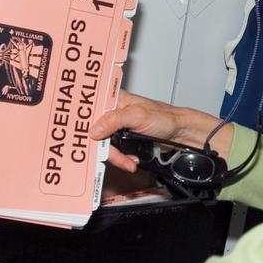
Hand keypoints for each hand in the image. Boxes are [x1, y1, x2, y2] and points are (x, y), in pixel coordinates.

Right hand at [92, 91, 233, 172]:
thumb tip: (93, 131)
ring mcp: (119, 128)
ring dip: (116, 156)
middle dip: (105, 148)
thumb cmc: (165, 118)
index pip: (91, 111)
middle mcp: (114, 112)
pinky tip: (131, 161)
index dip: (83, 123)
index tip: (80, 138)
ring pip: (105, 145)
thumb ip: (114, 121)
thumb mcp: (137, 116)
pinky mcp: (125, 140)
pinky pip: (115, 152)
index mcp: (114, 100)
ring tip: (129, 162)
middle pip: (95, 132)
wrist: (181, 133)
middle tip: (115, 157)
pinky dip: (122, 159)